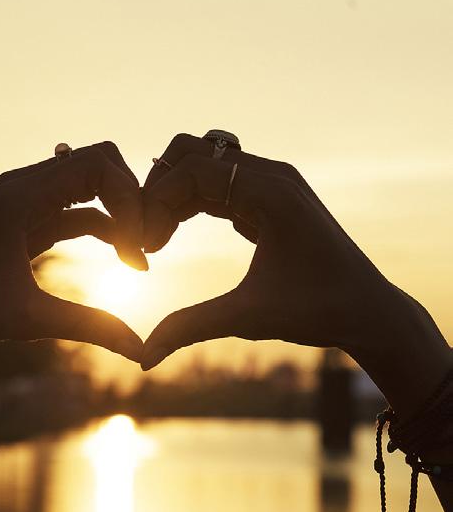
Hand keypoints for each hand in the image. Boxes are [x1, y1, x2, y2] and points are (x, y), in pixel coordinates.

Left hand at [0, 141, 145, 361]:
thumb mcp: (28, 318)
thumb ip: (90, 327)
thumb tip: (141, 350)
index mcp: (22, 194)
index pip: (98, 164)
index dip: (130, 198)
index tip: (139, 247)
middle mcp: (25, 186)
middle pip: (98, 166)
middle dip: (131, 201)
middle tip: (145, 247)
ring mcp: (25, 202)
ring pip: (89, 189)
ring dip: (119, 216)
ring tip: (137, 260)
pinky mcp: (26, 221)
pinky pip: (75, 212)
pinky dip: (102, 227)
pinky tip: (121, 257)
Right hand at [140, 134, 449, 419]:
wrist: (368, 311)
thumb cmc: (318, 311)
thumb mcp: (248, 318)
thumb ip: (190, 328)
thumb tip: (143, 358)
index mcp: (272, 192)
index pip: (194, 169)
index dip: (158, 202)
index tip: (144, 245)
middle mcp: (272, 176)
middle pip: (194, 153)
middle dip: (160, 189)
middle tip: (146, 236)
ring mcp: (273, 183)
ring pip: (204, 165)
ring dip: (173, 194)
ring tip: (157, 238)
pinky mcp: (269, 198)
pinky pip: (218, 184)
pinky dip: (191, 201)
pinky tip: (175, 232)